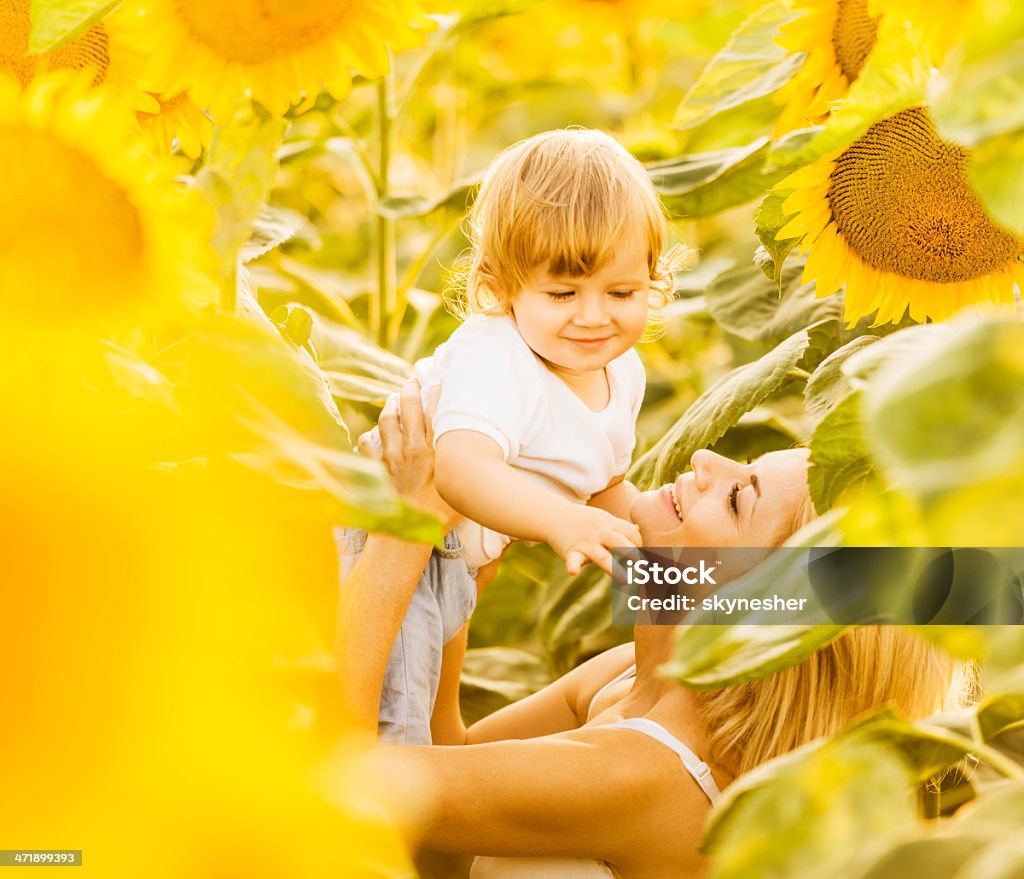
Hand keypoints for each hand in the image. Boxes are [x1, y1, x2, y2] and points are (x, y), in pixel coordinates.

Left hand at [375, 380, 458, 530]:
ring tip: (392, 401)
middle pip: (409, 406)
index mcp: (436, 451)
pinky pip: (367, 444)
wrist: (407, 537)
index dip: (438, 391)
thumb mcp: (460, 488)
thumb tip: (478, 460)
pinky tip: (372, 435)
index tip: (439, 382)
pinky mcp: (376, 469)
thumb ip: (464, 468)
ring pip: (386, 420)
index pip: (437, 409)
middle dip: (410, 390)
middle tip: (412, 383)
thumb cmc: (441, 516)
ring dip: (389, 407)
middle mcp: (413, 448)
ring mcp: (392, 457)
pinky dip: (369, 437)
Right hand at [549, 505, 641, 575]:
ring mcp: (586, 543)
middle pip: (619, 542)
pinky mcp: (571, 551)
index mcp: (610, 524)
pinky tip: (573, 572)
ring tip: (625, 580)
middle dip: (633, 553)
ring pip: (601, 556)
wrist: (554, 517)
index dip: (639, 544)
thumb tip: (639, 531)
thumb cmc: (584, 521)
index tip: (643, 555)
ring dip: (613, 568)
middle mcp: (600, 533)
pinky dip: (573, 566)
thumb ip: (621, 527)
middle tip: (645, 566)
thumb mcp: (603, 519)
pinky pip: (573, 560)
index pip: (630, 533)